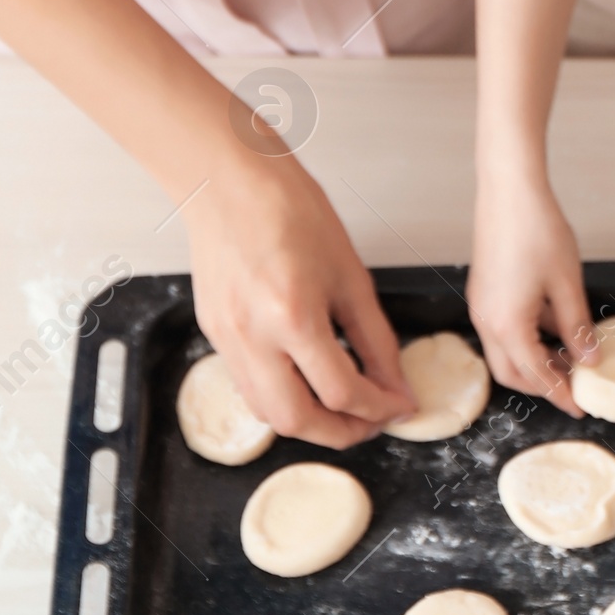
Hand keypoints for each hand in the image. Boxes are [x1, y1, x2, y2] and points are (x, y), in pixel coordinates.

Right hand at [188, 153, 412, 449]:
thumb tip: (393, 382)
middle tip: (372, 421)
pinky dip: (281, 397)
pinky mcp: (213, 335)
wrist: (228, 181)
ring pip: (268, 413)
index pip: (343, 391)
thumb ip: (374, 337)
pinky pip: (248, 387)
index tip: (401, 404)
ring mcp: (227, 340)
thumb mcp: (349, 273)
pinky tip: (305, 382)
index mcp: (293, 316)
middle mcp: (254, 337)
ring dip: (309, 422)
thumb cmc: (288, 209)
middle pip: (299, 420)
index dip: (380, 407)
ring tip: (342, 409)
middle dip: (342, 432)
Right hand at [467, 169, 596, 415]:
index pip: (536, 376)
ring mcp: (480, 305)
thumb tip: (590, 359)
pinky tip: (552, 326)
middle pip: (511, 373)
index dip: (560, 394)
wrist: (508, 189)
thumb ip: (578, 327)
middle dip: (541, 385)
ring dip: (532, 361)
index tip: (580, 407)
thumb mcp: (567, 284)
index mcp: (508, 326)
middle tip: (573, 386)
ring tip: (568, 358)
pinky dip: (524, 338)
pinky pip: (500, 328)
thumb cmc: (538, 230)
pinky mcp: (482, 290)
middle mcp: (486, 321)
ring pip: (504, 351)